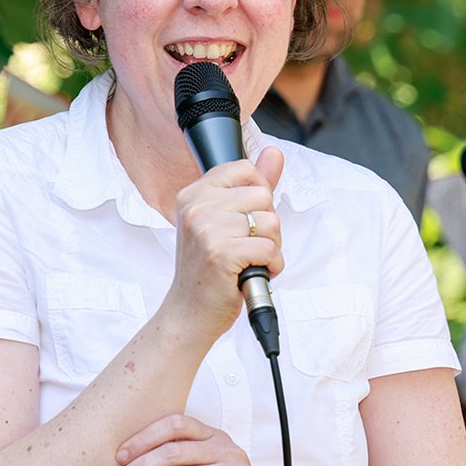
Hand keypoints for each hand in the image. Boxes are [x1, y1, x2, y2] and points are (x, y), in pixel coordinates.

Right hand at [166, 147, 285, 341]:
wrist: (189, 313)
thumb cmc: (209, 268)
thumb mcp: (225, 222)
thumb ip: (252, 186)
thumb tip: (275, 153)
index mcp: (194, 193)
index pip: (247, 170)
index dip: (259, 197)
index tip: (245, 220)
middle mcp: (197, 207)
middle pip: (264, 197)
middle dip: (268, 226)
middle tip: (246, 248)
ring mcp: (207, 229)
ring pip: (271, 223)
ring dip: (271, 248)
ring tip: (248, 261)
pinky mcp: (221, 253)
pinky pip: (270, 248)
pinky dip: (271, 266)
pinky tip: (251, 274)